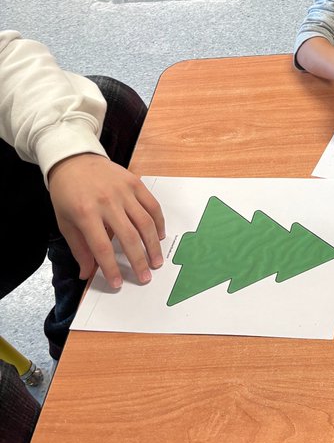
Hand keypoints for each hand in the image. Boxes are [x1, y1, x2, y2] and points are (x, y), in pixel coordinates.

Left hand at [46, 154, 164, 289]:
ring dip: (153, 245)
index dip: (111, 268)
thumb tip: (87, 274)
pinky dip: (158, 222)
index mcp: (85, 213)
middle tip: (145, 278)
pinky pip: (152, 205)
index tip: (118, 283)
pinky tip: (160, 236)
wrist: (75, 159)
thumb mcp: (65, 222)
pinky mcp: (135, 182)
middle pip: (128, 237)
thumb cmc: (67, 193)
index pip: (102, 247)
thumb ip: (78, 248)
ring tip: (157, 262)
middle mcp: (107, 202)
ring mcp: (124, 191)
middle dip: (138, 261)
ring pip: (145, 222)